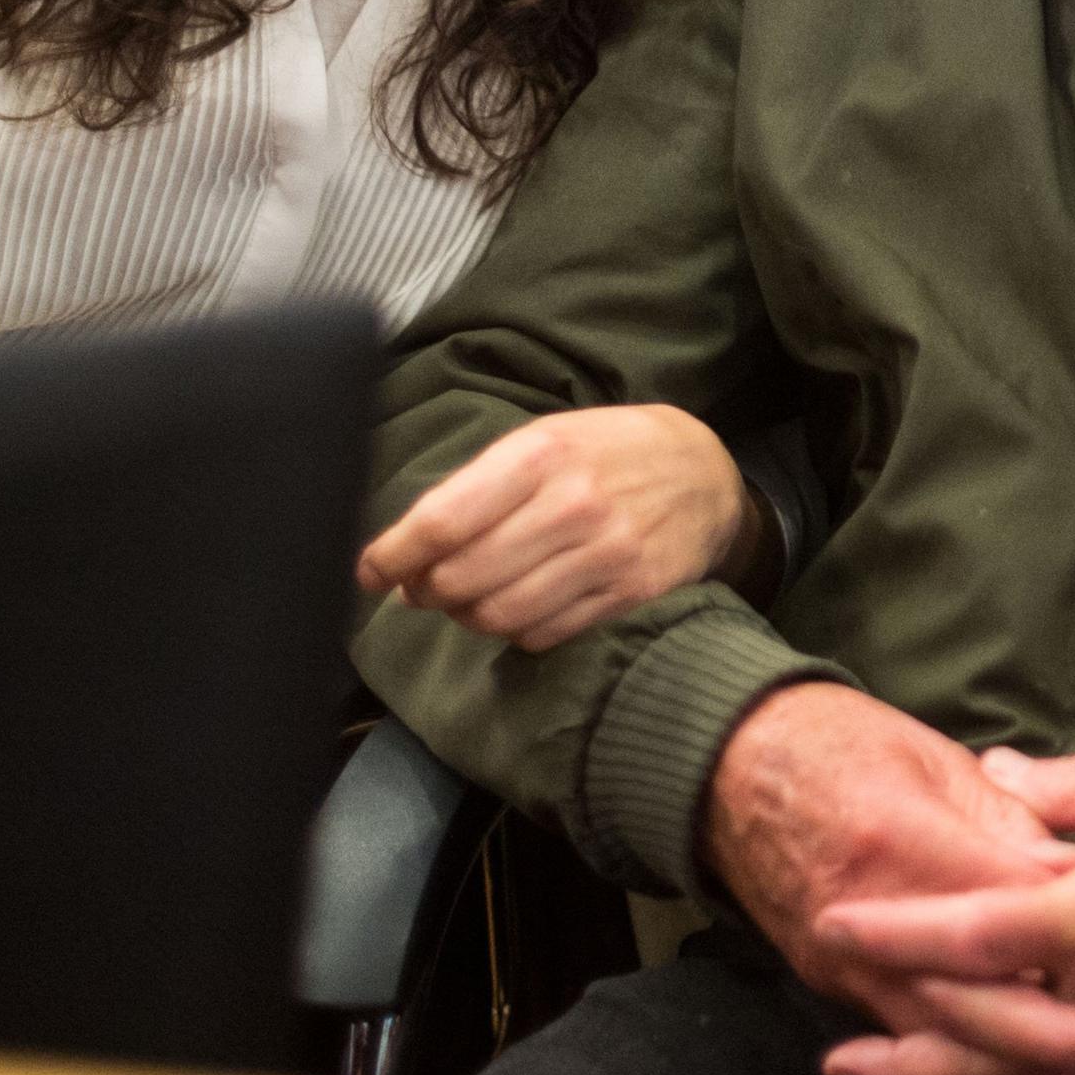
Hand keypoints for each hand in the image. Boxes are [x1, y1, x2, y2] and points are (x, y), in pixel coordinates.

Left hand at [357, 404, 751, 652]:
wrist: (705, 472)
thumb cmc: (606, 453)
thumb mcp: (544, 440)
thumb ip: (476, 489)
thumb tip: (405, 554)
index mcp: (541, 455)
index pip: (441, 522)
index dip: (391, 556)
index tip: (369, 572)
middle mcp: (572, 505)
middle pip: (461, 578)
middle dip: (426, 590)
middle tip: (422, 587)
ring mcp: (606, 553)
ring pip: (498, 615)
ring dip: (468, 615)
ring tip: (468, 599)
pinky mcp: (629, 593)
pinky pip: (544, 634)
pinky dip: (517, 630)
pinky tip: (521, 604)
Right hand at [705, 683, 1074, 1074]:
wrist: (730, 770)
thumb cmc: (839, 744)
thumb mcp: (929, 755)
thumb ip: (1004, 813)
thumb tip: (1072, 866)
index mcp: (894, 839)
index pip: (986, 901)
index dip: (1055, 930)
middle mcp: (863, 917)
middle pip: (961, 994)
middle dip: (1042, 1036)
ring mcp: (843, 964)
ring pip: (940, 1035)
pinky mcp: (837, 987)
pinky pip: (910, 1037)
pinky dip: (969, 1069)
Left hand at [816, 735, 1074, 1074]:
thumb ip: (1066, 790)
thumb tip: (992, 784)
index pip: (977, 939)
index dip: (899, 936)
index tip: (835, 928)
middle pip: (994, 1044)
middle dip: (910, 1063)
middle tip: (838, 1062)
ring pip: (1047, 1062)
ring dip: (977, 1062)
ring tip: (910, 1063)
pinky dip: (1057, 1052)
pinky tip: (1027, 1039)